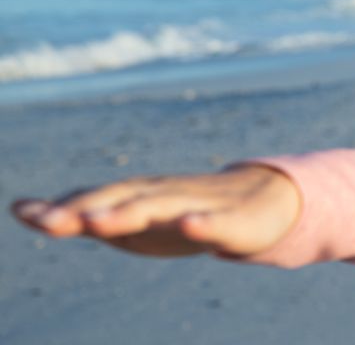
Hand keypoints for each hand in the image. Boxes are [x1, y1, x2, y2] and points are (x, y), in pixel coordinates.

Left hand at [9, 165, 301, 258]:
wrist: (264, 201)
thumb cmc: (190, 213)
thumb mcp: (136, 223)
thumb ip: (85, 217)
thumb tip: (24, 210)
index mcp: (142, 196)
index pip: (98, 198)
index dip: (62, 207)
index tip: (24, 212)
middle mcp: (166, 194)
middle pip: (123, 199)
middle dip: (86, 208)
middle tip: (48, 221)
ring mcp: (199, 204)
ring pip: (162, 207)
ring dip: (129, 213)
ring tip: (98, 223)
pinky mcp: (233, 220)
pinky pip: (217, 222)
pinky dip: (203, 223)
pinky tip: (190, 226)